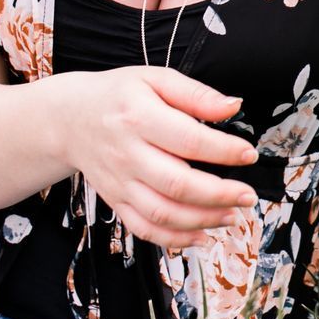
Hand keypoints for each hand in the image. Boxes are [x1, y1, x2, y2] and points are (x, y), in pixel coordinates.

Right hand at [53, 67, 260, 249]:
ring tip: (232, 215)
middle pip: (177, 184)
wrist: (69, 119)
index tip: (249, 154)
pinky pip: (144, 229)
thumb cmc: (118, 96)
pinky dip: (174, 240)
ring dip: (203, 220)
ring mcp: (120, 183)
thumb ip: (196, 94)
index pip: (189, 140)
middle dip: (220, 194)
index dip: (224, 151)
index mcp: (139, 117)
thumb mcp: (155, 79)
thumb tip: (234, 106)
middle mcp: (128, 154)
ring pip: (163, 213)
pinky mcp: (116, 201)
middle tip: (248, 195)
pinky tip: (202, 236)